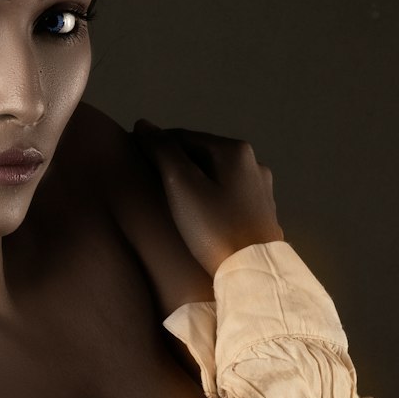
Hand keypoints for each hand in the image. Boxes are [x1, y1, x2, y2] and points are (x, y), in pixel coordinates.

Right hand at [133, 120, 285, 278]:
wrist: (252, 273)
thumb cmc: (214, 227)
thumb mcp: (181, 185)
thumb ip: (162, 151)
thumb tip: (143, 124)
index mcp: (235, 149)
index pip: (182, 137)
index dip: (155, 146)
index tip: (135, 162)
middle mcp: (254, 162)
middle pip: (201, 155)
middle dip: (175, 164)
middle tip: (150, 183)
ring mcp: (261, 189)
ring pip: (216, 175)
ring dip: (193, 181)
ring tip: (171, 200)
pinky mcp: (263, 213)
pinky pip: (228, 195)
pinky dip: (210, 197)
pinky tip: (199, 214)